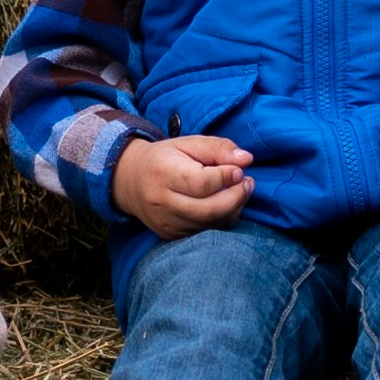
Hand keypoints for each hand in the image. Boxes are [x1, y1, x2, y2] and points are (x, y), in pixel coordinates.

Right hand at [113, 134, 257, 239]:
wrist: (131, 182)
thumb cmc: (165, 159)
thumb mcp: (188, 143)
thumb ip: (218, 148)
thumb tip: (246, 159)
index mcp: (163, 173)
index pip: (201, 183)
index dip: (226, 177)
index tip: (239, 169)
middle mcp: (162, 202)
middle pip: (209, 209)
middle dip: (237, 197)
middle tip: (248, 183)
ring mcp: (166, 222)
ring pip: (210, 223)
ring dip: (233, 208)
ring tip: (239, 190)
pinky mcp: (171, 235)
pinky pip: (206, 231)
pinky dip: (222, 218)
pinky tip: (224, 203)